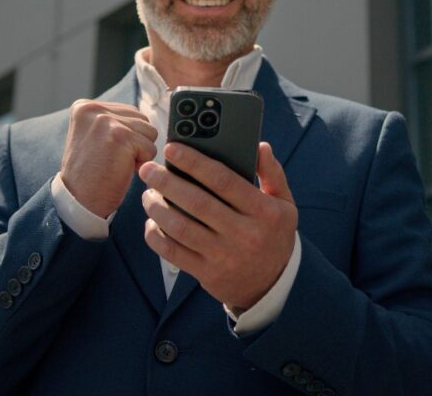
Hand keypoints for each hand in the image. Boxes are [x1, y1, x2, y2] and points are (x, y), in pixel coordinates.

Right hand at [61, 99, 157, 217]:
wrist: (78, 201)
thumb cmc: (92, 173)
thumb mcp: (94, 136)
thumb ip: (113, 121)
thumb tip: (146, 117)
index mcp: (85, 107)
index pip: (130, 112)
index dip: (128, 136)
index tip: (106, 151)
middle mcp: (93, 109)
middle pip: (142, 119)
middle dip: (135, 142)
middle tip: (112, 159)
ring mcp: (106, 121)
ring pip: (149, 132)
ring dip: (140, 152)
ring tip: (116, 163)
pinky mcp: (120, 136)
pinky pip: (150, 148)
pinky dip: (141, 163)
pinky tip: (120, 169)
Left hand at [139, 142, 296, 310]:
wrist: (273, 284)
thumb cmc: (274, 234)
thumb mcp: (284, 203)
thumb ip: (272, 173)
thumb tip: (260, 146)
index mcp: (263, 211)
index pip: (224, 180)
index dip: (195, 162)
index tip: (172, 149)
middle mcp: (244, 233)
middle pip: (197, 202)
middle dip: (167, 182)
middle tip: (148, 168)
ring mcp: (224, 256)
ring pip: (181, 228)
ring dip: (158, 208)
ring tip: (147, 194)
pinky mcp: (208, 273)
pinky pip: (174, 253)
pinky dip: (157, 237)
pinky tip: (151, 223)